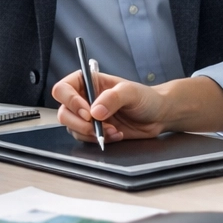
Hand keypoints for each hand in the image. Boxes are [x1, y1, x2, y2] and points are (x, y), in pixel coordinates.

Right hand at [52, 69, 168, 142]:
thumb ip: (112, 98)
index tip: (87, 112)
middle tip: (96, 126)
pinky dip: (99, 140)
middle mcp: (84, 99)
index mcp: (88, 82)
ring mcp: (88, 117)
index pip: (63, 89)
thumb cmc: (146, 98)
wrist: (158, 116)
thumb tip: (95, 111)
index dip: (70, 101)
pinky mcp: (95, 131)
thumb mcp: (131, 92)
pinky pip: (86, 139)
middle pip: (63, 112)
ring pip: (72, 128)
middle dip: (79, 123)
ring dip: (90, 133)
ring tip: (112, 130)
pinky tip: (116, 134)